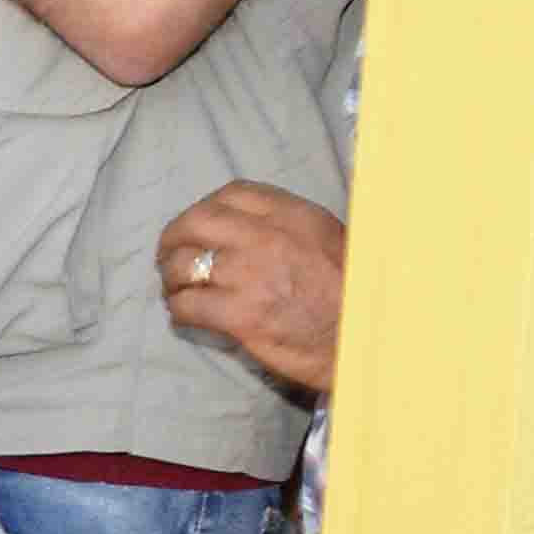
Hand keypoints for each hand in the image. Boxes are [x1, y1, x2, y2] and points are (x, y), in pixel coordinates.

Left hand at [159, 182, 349, 397]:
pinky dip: (179, 309)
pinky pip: (188, 305)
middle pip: (196, 221)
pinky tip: (186, 315)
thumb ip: (290, 226)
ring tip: (177, 288)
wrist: (363, 340)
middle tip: (170, 256)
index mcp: (293, 215)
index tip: (199, 226)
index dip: (206, 208)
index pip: (233, 194)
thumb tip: (251, 227)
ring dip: (172, 277)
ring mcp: (250, 276)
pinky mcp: (240, 315)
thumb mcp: (331, 239)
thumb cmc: (353, 294)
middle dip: (174, 238)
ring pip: (184, 264)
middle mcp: (267, 238)